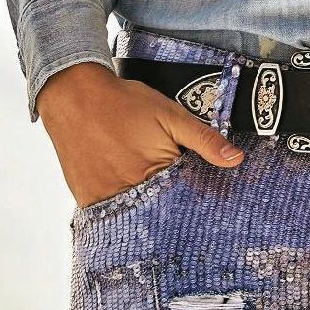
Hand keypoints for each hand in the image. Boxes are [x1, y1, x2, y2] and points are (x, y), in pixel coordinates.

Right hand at [36, 62, 243, 208]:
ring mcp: (104, 197)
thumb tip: (236, 159)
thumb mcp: (171, 115)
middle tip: (169, 196)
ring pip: (132, 216)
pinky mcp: (85, 197)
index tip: (196, 196)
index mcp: (155, 174)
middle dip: (168, 207)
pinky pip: (106, 215)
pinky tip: (122, 194)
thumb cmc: (124, 103)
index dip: (191, 196)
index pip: (183, 199)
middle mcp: (129, 192)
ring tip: (144, 195)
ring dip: (142, 210)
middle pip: (157, 212)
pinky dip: (117, 210)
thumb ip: (204, 139)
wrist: (74, 94)